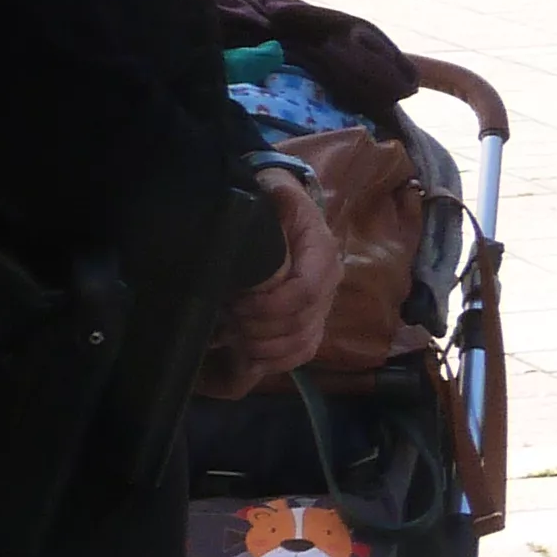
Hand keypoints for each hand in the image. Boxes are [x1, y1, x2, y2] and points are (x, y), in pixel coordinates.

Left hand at [219, 167, 343, 381]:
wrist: (283, 209)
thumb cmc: (274, 203)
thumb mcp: (274, 194)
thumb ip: (274, 205)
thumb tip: (268, 217)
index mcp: (322, 253)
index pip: (306, 292)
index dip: (269, 307)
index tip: (236, 304)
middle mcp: (330, 283)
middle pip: (301, 323)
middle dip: (258, 328)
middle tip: (226, 317)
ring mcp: (323, 305)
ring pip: (302, 343)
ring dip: (263, 347)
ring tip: (233, 334)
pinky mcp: (312, 321)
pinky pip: (302, 353)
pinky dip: (275, 362)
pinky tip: (248, 356)